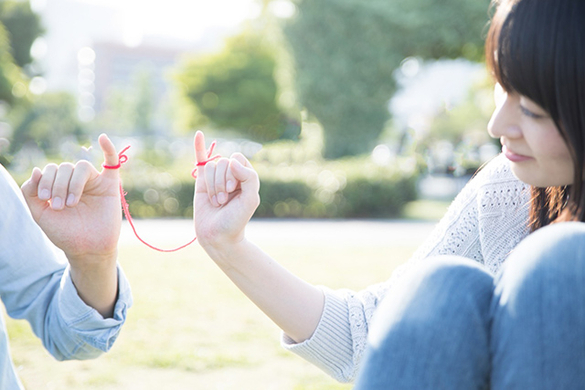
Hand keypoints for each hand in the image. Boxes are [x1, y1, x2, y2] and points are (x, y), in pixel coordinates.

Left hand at [21, 134, 121, 262]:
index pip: (50, 170)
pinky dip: (109, 148)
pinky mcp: (110, 185)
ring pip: (81, 166)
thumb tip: (38, 169)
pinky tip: (102, 138)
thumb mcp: (40, 214)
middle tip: (59, 206)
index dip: (46, 181)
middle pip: (65, 167)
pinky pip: (112, 162)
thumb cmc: (65, 233)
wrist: (87, 249)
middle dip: (58, 185)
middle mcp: (76, 181)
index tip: (46, 200)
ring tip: (72, 203)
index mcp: (59, 184)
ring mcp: (94, 182)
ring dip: (73, 183)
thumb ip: (31, 192)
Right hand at [193, 131, 259, 248]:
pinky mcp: (202, 182)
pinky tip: (198, 134)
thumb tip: (233, 161)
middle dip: (222, 182)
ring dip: (212, 186)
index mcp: (246, 176)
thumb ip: (249, 178)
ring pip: (211, 167)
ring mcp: (216, 178)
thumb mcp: (250, 200)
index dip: (233, 172)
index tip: (233, 190)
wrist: (217, 236)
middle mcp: (232, 175)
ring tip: (216, 202)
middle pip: (223, 163)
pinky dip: (199, 146)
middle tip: (224, 201)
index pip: (238, 160)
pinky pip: (201, 160)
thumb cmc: (236, 220)